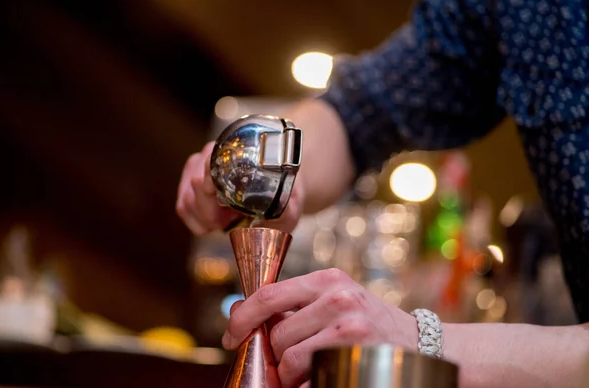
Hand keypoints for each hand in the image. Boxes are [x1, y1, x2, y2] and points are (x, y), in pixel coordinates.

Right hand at [176, 142, 304, 235]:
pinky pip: (182, 205)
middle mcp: (213, 153)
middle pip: (196, 183)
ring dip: (203, 217)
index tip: (223, 208)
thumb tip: (281, 209)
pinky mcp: (188, 182)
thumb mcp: (289, 205)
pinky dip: (195, 221)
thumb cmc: (282, 198)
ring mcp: (197, 166)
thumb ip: (286, 207)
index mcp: (238, 151)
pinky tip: (212, 223)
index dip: (212, 187)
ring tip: (224, 221)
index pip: (212, 163)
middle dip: (210, 211)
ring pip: (187, 197)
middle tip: (228, 221)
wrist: (273, 192)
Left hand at [222, 269, 417, 387]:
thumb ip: (297, 306)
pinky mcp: (357, 350)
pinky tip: (316, 380)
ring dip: (289, 374)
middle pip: (277, 333)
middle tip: (282, 366)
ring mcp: (349, 324)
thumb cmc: (372, 324)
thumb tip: (245, 314)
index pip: (269, 294)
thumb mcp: (337, 302)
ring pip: (291, 358)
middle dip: (272, 355)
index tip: (232, 335)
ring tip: (305, 373)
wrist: (423, 344)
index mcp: (328, 279)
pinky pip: (310, 376)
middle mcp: (338, 296)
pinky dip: (304, 384)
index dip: (242, 317)